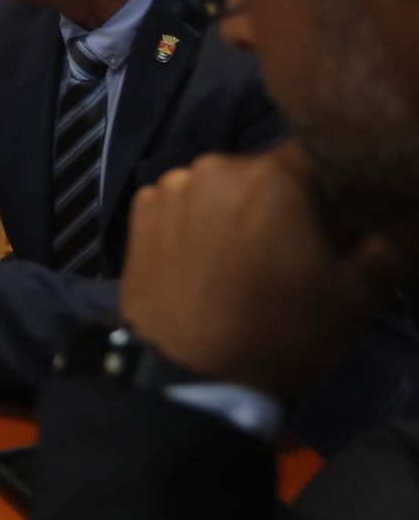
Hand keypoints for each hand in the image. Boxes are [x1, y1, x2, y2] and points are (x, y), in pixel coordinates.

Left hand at [121, 142, 414, 394]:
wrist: (187, 376)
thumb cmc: (280, 334)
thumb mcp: (356, 296)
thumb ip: (391, 241)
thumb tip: (406, 208)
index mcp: (276, 175)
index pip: (318, 155)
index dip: (333, 187)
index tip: (336, 223)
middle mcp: (218, 165)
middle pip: (267, 172)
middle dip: (285, 202)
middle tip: (290, 253)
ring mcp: (172, 185)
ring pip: (222, 186)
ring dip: (236, 210)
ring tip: (242, 262)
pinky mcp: (139, 210)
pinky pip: (182, 202)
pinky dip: (196, 221)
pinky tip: (204, 261)